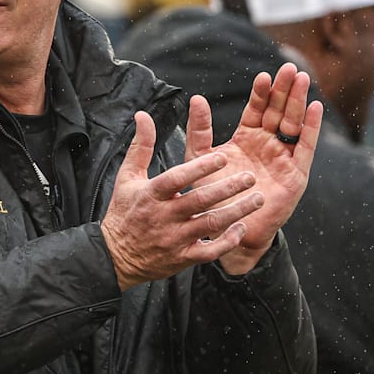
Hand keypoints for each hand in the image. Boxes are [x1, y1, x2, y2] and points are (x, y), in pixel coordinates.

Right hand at [100, 110, 266, 291]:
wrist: (116, 256)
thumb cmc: (124, 212)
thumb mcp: (127, 176)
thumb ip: (141, 146)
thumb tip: (143, 116)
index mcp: (151, 194)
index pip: (177, 178)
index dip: (200, 168)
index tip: (222, 157)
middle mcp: (164, 216)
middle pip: (199, 201)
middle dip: (227, 188)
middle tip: (250, 177)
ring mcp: (174, 239)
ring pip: (210, 225)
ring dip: (236, 212)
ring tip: (257, 200)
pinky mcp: (183, 257)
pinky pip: (210, 252)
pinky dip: (228, 241)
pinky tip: (241, 228)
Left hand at [184, 62, 323, 274]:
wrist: (227, 228)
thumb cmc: (212, 195)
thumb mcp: (199, 158)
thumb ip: (199, 131)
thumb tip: (196, 98)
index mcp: (246, 138)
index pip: (256, 110)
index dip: (261, 94)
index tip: (263, 77)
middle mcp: (267, 144)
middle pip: (278, 111)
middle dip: (284, 90)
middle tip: (289, 68)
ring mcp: (283, 158)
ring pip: (293, 124)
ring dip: (299, 101)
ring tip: (302, 79)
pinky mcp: (296, 174)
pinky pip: (306, 148)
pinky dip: (312, 128)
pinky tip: (315, 108)